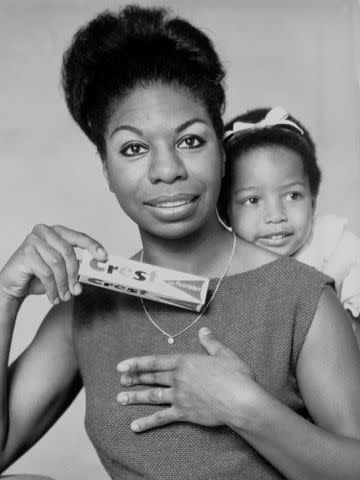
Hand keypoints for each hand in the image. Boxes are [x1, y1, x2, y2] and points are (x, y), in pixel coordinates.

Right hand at [0, 224, 106, 304]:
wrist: (13, 284)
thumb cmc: (38, 274)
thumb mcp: (61, 270)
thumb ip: (77, 268)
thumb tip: (95, 273)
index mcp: (58, 232)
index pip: (79, 237)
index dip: (93, 246)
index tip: (104, 257)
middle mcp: (45, 232)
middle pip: (68, 251)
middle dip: (74, 274)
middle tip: (77, 290)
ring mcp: (33, 240)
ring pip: (57, 263)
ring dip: (63, 284)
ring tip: (64, 296)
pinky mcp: (25, 253)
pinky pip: (45, 272)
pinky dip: (52, 288)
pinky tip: (53, 297)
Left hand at [116, 327, 256, 431]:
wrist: (240, 400)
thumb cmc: (235, 376)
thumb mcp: (223, 354)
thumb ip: (211, 342)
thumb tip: (203, 330)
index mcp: (185, 362)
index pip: (155, 361)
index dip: (136, 363)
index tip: (121, 366)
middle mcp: (178, 379)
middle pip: (151, 378)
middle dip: (134, 378)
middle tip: (121, 380)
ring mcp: (179, 396)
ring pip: (152, 397)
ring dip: (136, 397)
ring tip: (121, 399)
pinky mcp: (183, 413)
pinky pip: (161, 418)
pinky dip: (147, 422)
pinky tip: (134, 426)